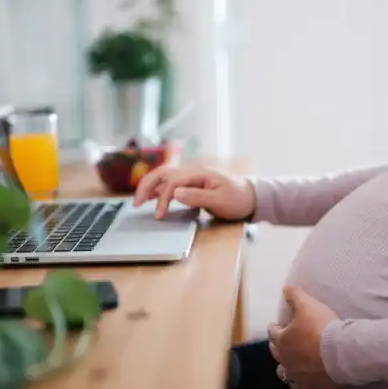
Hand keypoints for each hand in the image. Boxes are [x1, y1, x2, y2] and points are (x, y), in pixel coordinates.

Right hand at [133, 166, 255, 219]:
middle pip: (163, 173)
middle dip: (147, 186)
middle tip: (136, 203)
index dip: (163, 199)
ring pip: (164, 176)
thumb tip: (175, 193)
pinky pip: (170, 182)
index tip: (159, 216)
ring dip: (150, 186)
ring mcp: (192, 177)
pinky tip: (151, 197)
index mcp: (199, 174)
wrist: (251, 196)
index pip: (172, 182)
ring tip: (139, 201)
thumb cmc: (238, 199)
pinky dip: (158, 189)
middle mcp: (193, 172)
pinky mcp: (192, 183)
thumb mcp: (220, 201)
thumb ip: (198, 197)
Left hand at [268, 287, 340, 388]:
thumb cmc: (321, 327)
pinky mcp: (308, 388)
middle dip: (277, 346)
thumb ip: (294, 295)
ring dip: (285, 367)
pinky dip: (297, 388)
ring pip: (283, 373)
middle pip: (276, 352)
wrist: (341, 352)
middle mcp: (284, 359)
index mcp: (282, 339)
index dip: (275, 327)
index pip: (273, 332)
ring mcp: (295, 375)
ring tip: (288, 364)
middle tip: (281, 341)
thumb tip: (285, 289)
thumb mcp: (307, 304)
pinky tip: (298, 386)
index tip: (276, 325)